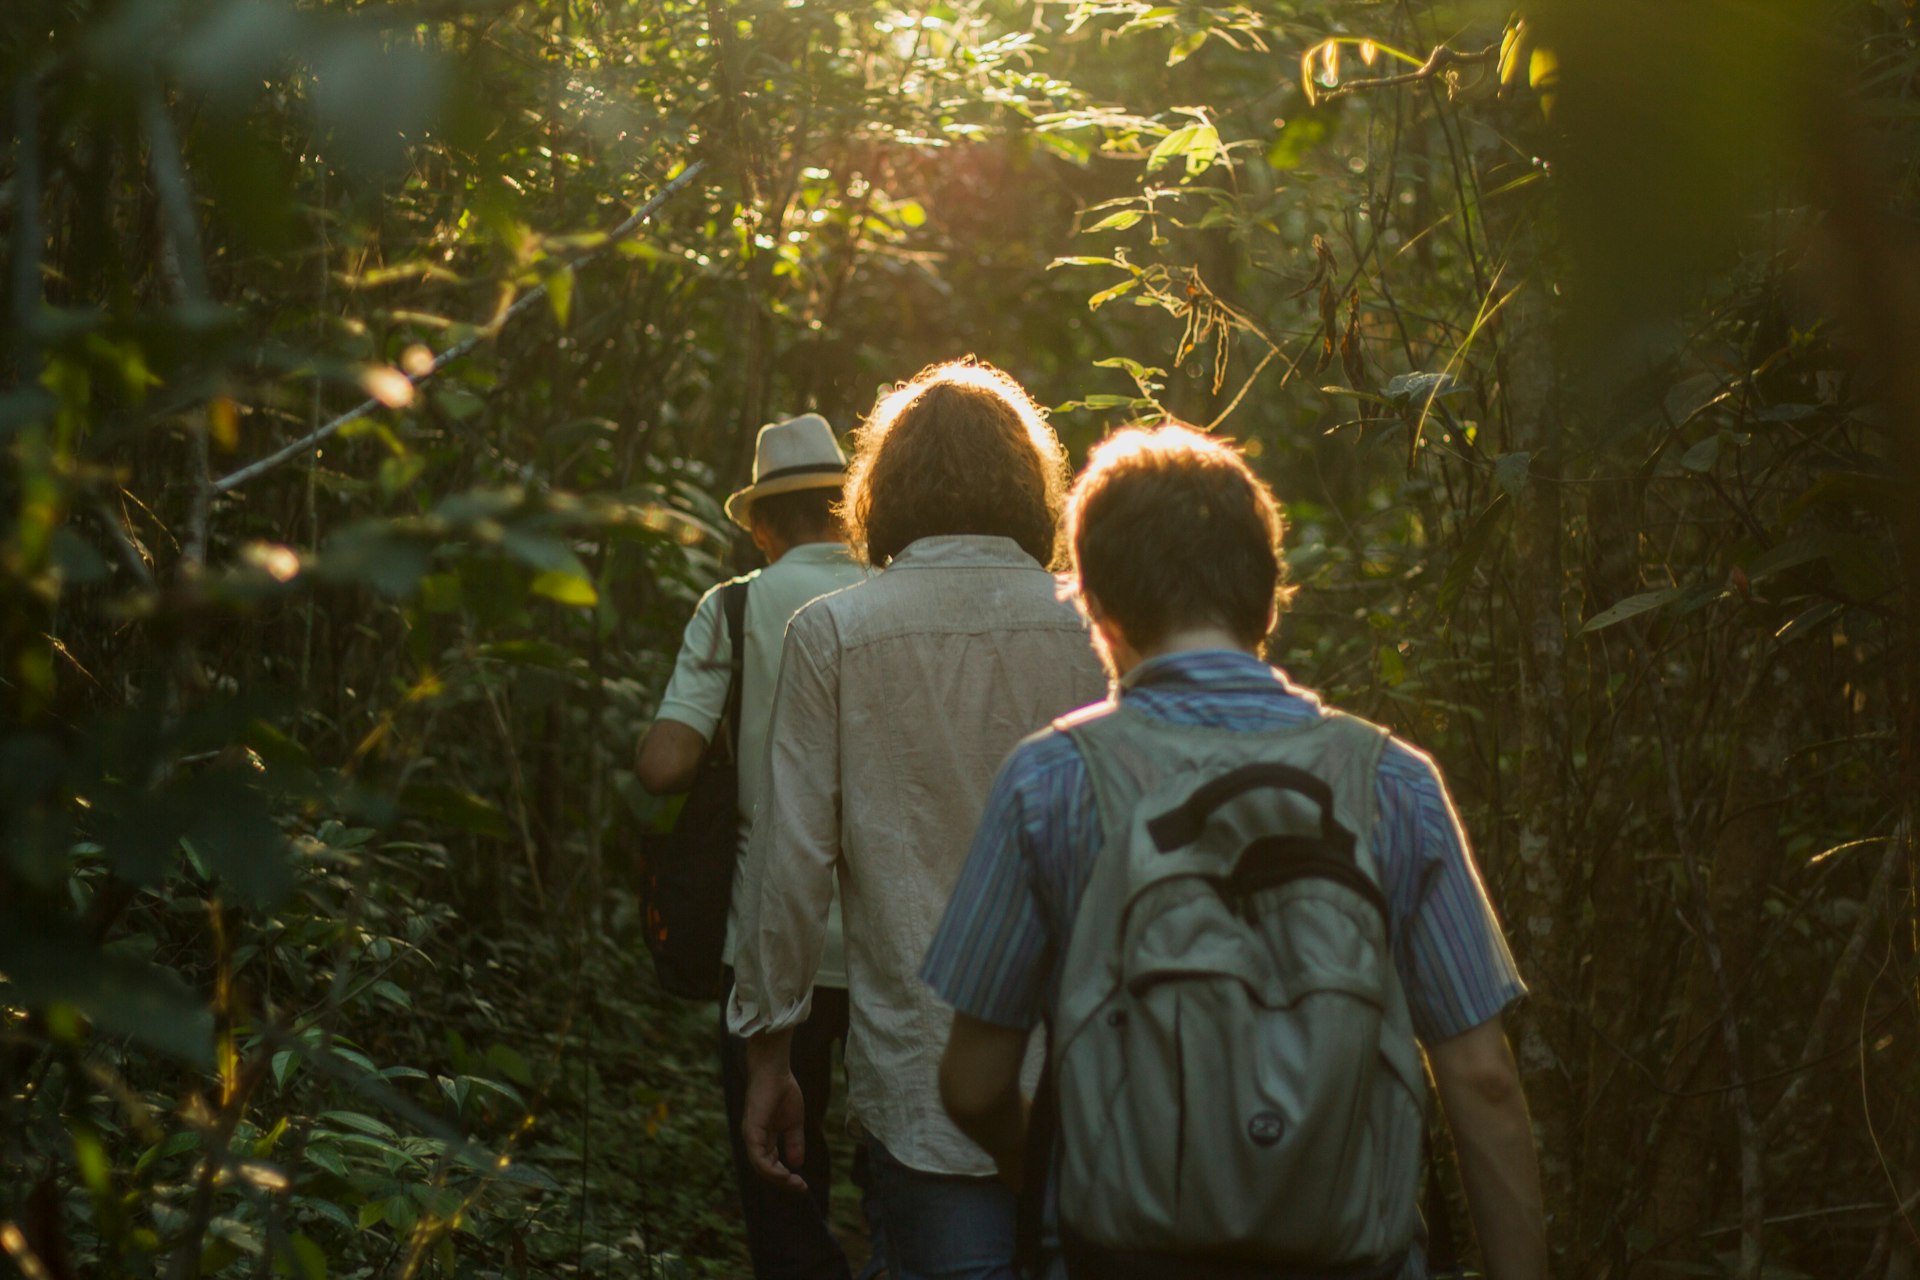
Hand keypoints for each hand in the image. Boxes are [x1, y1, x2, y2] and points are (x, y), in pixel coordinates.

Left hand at [742, 1054, 808, 1190]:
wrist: (774, 1070)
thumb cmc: (783, 1091)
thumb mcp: (794, 1123)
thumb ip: (794, 1143)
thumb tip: (797, 1165)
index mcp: (764, 1138)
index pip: (771, 1164)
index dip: (785, 1176)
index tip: (802, 1184)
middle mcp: (755, 1140)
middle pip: (765, 1169)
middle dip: (783, 1181)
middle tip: (801, 1187)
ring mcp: (751, 1136)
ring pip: (760, 1167)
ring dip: (777, 1178)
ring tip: (794, 1183)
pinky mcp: (751, 1131)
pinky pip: (757, 1156)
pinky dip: (769, 1168)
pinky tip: (784, 1173)